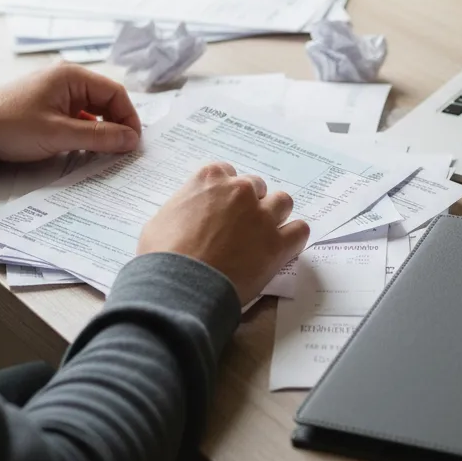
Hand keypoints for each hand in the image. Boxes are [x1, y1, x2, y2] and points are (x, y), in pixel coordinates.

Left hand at [0, 65, 141, 162]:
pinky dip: (86, 132)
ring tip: (105, 152)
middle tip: (122, 150)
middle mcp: (67, 79)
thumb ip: (100, 137)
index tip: (133, 143)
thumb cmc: (12, 126)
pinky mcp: (49, 106)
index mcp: (72, 76)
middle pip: (106, 101)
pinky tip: (85, 149)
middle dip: (117, 125)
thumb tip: (132, 140)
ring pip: (94, 111)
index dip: (129, 118)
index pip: (116, 93)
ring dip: (101, 130)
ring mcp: (58, 92)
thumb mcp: (59, 134)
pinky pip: (79, 117)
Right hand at [137, 163, 309, 303]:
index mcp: (210, 178)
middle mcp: (240, 190)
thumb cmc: (163, 255)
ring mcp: (262, 215)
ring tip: (263, 237)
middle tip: (240, 228)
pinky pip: (300, 231)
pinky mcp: (277, 243)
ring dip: (275, 216)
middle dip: (250, 204)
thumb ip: (185, 207)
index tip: (222, 210)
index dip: (226, 195)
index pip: (228, 174)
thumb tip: (189, 216)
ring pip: (282, 203)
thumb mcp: (162, 219)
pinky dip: (293, 238)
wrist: (179, 286)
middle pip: (256, 187)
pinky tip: (281, 249)